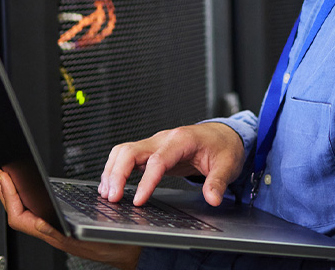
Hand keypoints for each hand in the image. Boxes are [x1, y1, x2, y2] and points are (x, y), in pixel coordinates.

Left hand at [0, 169, 141, 269]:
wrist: (129, 251)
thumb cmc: (113, 245)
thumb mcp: (89, 236)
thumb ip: (61, 234)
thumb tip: (39, 224)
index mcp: (53, 234)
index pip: (19, 217)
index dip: (9, 197)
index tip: (5, 179)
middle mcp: (50, 232)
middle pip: (17, 212)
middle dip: (5, 192)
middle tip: (0, 172)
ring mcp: (53, 229)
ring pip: (24, 212)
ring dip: (13, 194)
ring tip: (8, 179)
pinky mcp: (59, 225)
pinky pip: (35, 211)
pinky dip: (26, 198)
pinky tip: (27, 191)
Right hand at [99, 122, 244, 206]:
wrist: (222, 135)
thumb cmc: (223, 147)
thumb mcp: (227, 164)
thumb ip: (218, 182)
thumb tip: (212, 199)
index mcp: (181, 140)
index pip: (157, 160)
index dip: (145, 181)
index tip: (138, 200)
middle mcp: (163, 139)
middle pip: (130, 151)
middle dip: (117, 174)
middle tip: (112, 198)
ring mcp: (155, 143)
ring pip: (123, 152)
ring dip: (111, 171)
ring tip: (107, 194)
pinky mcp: (150, 151)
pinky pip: (126, 156)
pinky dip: (115, 169)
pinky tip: (111, 185)